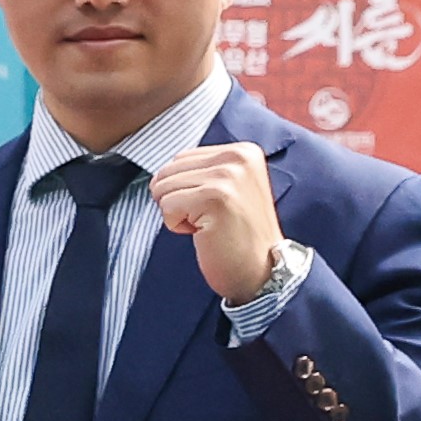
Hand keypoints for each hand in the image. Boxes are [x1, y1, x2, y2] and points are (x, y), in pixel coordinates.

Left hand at [154, 140, 281, 304]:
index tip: (216, 206)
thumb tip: (159, 173)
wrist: (262, 270)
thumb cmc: (238, 235)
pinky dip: (177, 225)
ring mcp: (227, 176)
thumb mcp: (229, 188)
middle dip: (178, 200)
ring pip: (162, 188)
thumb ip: (202, 171)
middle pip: (167, 171)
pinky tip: (204, 232)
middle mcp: (238, 157)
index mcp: (243, 151)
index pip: (180, 158)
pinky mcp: (214, 197)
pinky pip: (166, 206)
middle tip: (211, 218)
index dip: (186, 189)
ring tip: (209, 224)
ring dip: (178, 213)